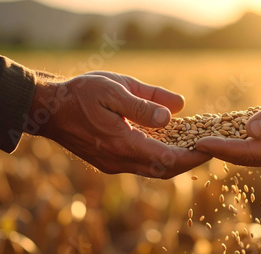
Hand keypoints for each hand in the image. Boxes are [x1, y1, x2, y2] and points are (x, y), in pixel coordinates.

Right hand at [29, 71, 210, 177]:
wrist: (48, 109)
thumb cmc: (79, 94)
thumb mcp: (113, 90)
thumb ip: (145, 102)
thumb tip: (175, 111)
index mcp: (123, 145)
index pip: (168, 160)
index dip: (193, 156)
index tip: (212, 147)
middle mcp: (119, 161)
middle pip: (164, 170)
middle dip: (189, 161)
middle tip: (210, 148)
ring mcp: (113, 164)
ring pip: (153, 169)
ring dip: (175, 160)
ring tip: (194, 145)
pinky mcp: (110, 161)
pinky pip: (142, 164)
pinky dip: (160, 156)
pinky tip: (168, 142)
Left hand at [196, 60, 260, 171]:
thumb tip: (251, 132)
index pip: (248, 153)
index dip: (221, 148)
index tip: (197, 143)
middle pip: (242, 155)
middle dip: (215, 149)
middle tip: (185, 144)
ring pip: (243, 149)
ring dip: (220, 143)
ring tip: (191, 137)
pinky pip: (249, 140)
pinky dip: (231, 135)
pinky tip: (211, 129)